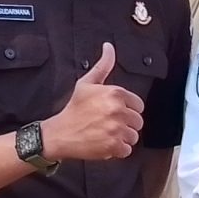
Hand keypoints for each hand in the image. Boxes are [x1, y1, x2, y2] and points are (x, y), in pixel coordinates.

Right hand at [40, 43, 143, 162]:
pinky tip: (105, 143)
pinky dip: (118, 150)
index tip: (114, 113)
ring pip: (133, 136)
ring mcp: (116, 129)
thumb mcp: (87, 83)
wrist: (60, 133)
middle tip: (108, 124)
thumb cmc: (74, 109)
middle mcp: (118, 110)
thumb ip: (103, 65)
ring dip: (122, 138)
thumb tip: (109, 47)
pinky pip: (127, 150)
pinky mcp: (113, 146)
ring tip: (106, 134)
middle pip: (138, 122)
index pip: (138, 105)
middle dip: (125, 124)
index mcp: (115, 94)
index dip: (127, 110)